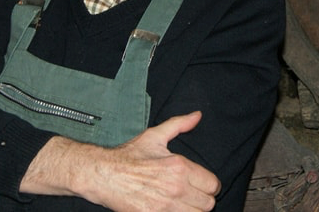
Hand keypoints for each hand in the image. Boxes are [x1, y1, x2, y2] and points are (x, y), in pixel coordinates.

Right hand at [22, 111, 220, 210]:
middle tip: (192, 194)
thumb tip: (197, 116)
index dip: (209, 184)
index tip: (202, 183)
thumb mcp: (155, 136)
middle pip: (208, 204)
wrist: (105, 175)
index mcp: (179, 167)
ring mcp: (165, 207)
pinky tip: (171, 208)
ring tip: (183, 202)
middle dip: (202, 198)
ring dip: (192, 209)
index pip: (213, 184)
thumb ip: (179, 124)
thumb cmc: (129, 156)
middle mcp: (176, 188)